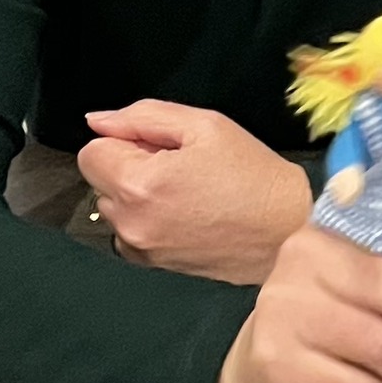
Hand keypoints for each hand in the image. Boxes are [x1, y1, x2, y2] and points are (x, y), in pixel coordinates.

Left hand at [80, 99, 314, 282]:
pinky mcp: (155, 266)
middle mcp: (131, 223)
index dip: (125, 140)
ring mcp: (141, 249)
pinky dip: (147, 221)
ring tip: (186, 193)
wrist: (289, 230)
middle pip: (101, 180)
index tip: (162, 146)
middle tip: (180, 167)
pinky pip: (130, 234)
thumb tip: (97, 121)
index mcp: (138, 184)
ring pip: (115, 208)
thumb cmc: (253, 174)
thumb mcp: (205, 126)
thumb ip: (143, 116)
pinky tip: (185, 216)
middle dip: (129, 167)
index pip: (91, 152)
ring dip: (137, 196)